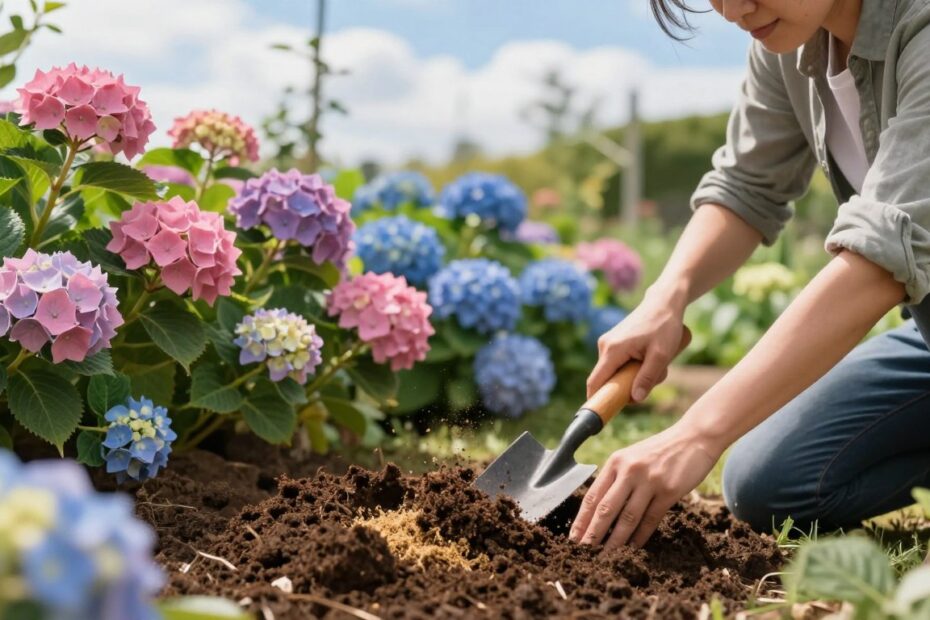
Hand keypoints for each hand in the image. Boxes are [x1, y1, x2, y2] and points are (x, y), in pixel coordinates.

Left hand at [569, 423, 720, 549]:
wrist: (694, 437)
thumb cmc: (660, 451)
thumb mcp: (632, 457)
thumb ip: (617, 478)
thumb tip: (600, 509)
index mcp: (616, 462)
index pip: (593, 496)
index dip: (582, 519)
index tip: (573, 537)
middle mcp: (629, 470)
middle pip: (606, 509)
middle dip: (593, 533)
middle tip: (584, 552)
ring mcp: (649, 480)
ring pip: (627, 518)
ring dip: (615, 540)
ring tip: (606, 556)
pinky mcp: (669, 491)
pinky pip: (650, 519)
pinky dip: (640, 536)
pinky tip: (633, 548)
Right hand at [587, 291, 685, 401]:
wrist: (664, 302)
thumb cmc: (664, 326)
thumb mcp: (661, 355)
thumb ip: (647, 378)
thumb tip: (635, 399)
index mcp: (612, 350)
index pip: (595, 382)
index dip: (595, 400)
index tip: (600, 415)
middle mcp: (604, 346)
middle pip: (608, 379)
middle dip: (628, 386)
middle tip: (653, 378)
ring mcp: (608, 343)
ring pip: (616, 372)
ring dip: (635, 375)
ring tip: (656, 363)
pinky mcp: (615, 342)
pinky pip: (620, 364)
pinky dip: (635, 367)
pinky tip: (650, 357)